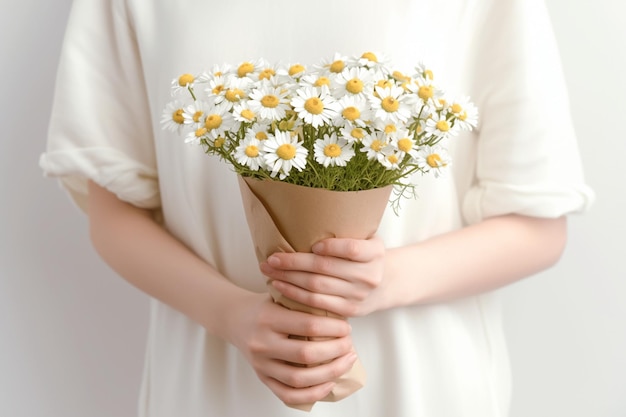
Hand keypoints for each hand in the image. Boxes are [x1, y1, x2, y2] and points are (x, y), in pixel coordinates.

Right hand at [224, 292, 356, 405]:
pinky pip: (288, 395)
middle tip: (349, 345)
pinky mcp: (262, 378)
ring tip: (346, 363)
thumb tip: (342, 315)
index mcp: (268, 318)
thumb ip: (305, 303)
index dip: (333, 328)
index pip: (308, 325)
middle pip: (306, 354)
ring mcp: (261, 364)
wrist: (234, 318)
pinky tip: (329, 384)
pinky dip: (312, 394)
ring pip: (299, 379)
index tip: (346, 327)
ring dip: (329, 373)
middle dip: (335, 351)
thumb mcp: (281, 295)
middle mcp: (262, 343)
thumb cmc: (264, 305)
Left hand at [259, 236, 386, 317]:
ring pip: (317, 286)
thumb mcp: (367, 239)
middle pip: (326, 268)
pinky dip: (294, 294)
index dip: (332, 247)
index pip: (352, 248)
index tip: (313, 245)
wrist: (386, 285)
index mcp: (375, 252)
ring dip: (288, 278)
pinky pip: (316, 303)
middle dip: (294, 262)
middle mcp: (369, 275)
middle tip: (271, 258)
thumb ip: (347, 232)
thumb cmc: (366, 256)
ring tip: (269, 271)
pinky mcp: (349, 310)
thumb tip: (305, 218)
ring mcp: (359, 295)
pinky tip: (279, 286)